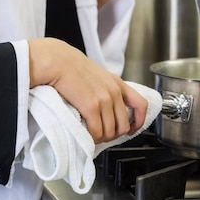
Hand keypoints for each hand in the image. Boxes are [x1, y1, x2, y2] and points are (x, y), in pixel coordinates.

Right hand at [28, 38, 148, 142]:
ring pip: (110, 132)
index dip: (138, 122)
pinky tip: (86, 135)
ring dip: (101, 138)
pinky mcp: (91, 106)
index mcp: (118, 84)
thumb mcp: (98, 75)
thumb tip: (107, 108)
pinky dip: (92, 137)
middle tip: (103, 136)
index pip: (141, 105)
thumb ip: (106, 89)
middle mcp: (114, 92)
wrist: (57, 61)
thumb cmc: (71, 68)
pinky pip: (97, 131)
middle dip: (114, 135)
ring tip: (92, 136)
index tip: (131, 130)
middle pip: (124, 125)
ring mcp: (104, 99)